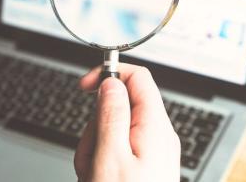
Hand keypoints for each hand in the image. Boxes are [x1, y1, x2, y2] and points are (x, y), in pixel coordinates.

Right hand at [75, 64, 180, 181]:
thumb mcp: (111, 157)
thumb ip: (111, 115)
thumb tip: (111, 83)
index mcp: (155, 126)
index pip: (138, 77)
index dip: (110, 74)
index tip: (86, 85)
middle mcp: (159, 135)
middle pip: (120, 106)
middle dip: (96, 124)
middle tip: (91, 151)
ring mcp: (153, 151)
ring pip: (114, 129)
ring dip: (96, 147)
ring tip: (95, 172)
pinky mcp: (146, 164)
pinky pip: (118, 149)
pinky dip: (102, 160)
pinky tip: (100, 177)